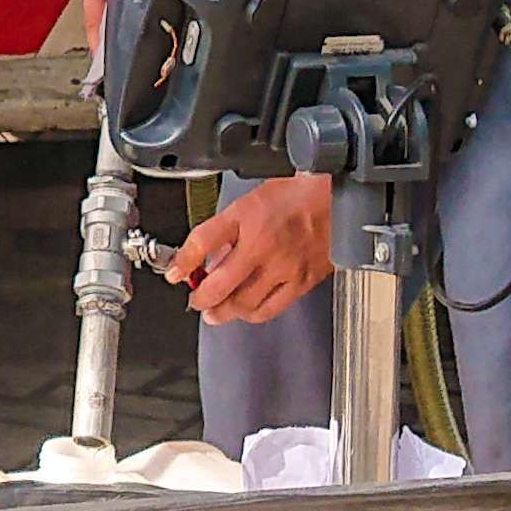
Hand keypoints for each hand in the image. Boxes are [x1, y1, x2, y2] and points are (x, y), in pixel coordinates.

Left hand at [175, 175, 332, 325]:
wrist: (335, 197)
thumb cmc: (295, 195)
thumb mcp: (251, 201)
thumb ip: (229, 229)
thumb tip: (209, 258)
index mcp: (246, 216)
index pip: (203, 241)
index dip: (183, 261)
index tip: (174, 272)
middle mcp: (262, 243)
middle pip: (219, 284)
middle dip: (200, 298)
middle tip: (195, 300)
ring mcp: (283, 266)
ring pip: (243, 303)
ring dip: (223, 311)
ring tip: (215, 312)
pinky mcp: (302, 281)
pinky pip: (270, 309)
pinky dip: (252, 314)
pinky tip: (246, 311)